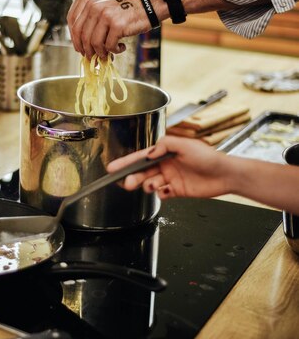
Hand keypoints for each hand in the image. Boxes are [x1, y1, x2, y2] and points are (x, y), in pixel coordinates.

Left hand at [67, 0, 150, 59]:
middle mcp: (95, 8)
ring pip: (95, 43)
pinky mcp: (118, 25)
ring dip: (101, 53)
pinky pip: (109, 46)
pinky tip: (122, 48)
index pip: (75, 27)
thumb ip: (94, 24)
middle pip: (83, 37)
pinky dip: (115, 51)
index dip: (77, 43)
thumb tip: (85, 48)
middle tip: (95, 59)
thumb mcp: (106, 10)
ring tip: (109, 55)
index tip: (82, 52)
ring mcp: (106, 16)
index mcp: (90, 4)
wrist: (148, 4)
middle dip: (88, 52)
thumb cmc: (127, 11)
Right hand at [107, 136, 231, 199]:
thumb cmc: (208, 156)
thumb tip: (148, 153)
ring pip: (150, 183)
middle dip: (133, 177)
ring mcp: (170, 178)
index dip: (126, 162)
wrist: (225, 174)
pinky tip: (165, 191)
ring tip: (153, 185)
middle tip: (127, 182)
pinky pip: (162, 194)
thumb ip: (164, 146)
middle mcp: (165, 165)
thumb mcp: (185, 145)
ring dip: (147, 185)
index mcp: (165, 152)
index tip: (112, 167)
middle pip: (142, 172)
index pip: (141, 157)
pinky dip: (160, 194)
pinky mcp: (177, 191)